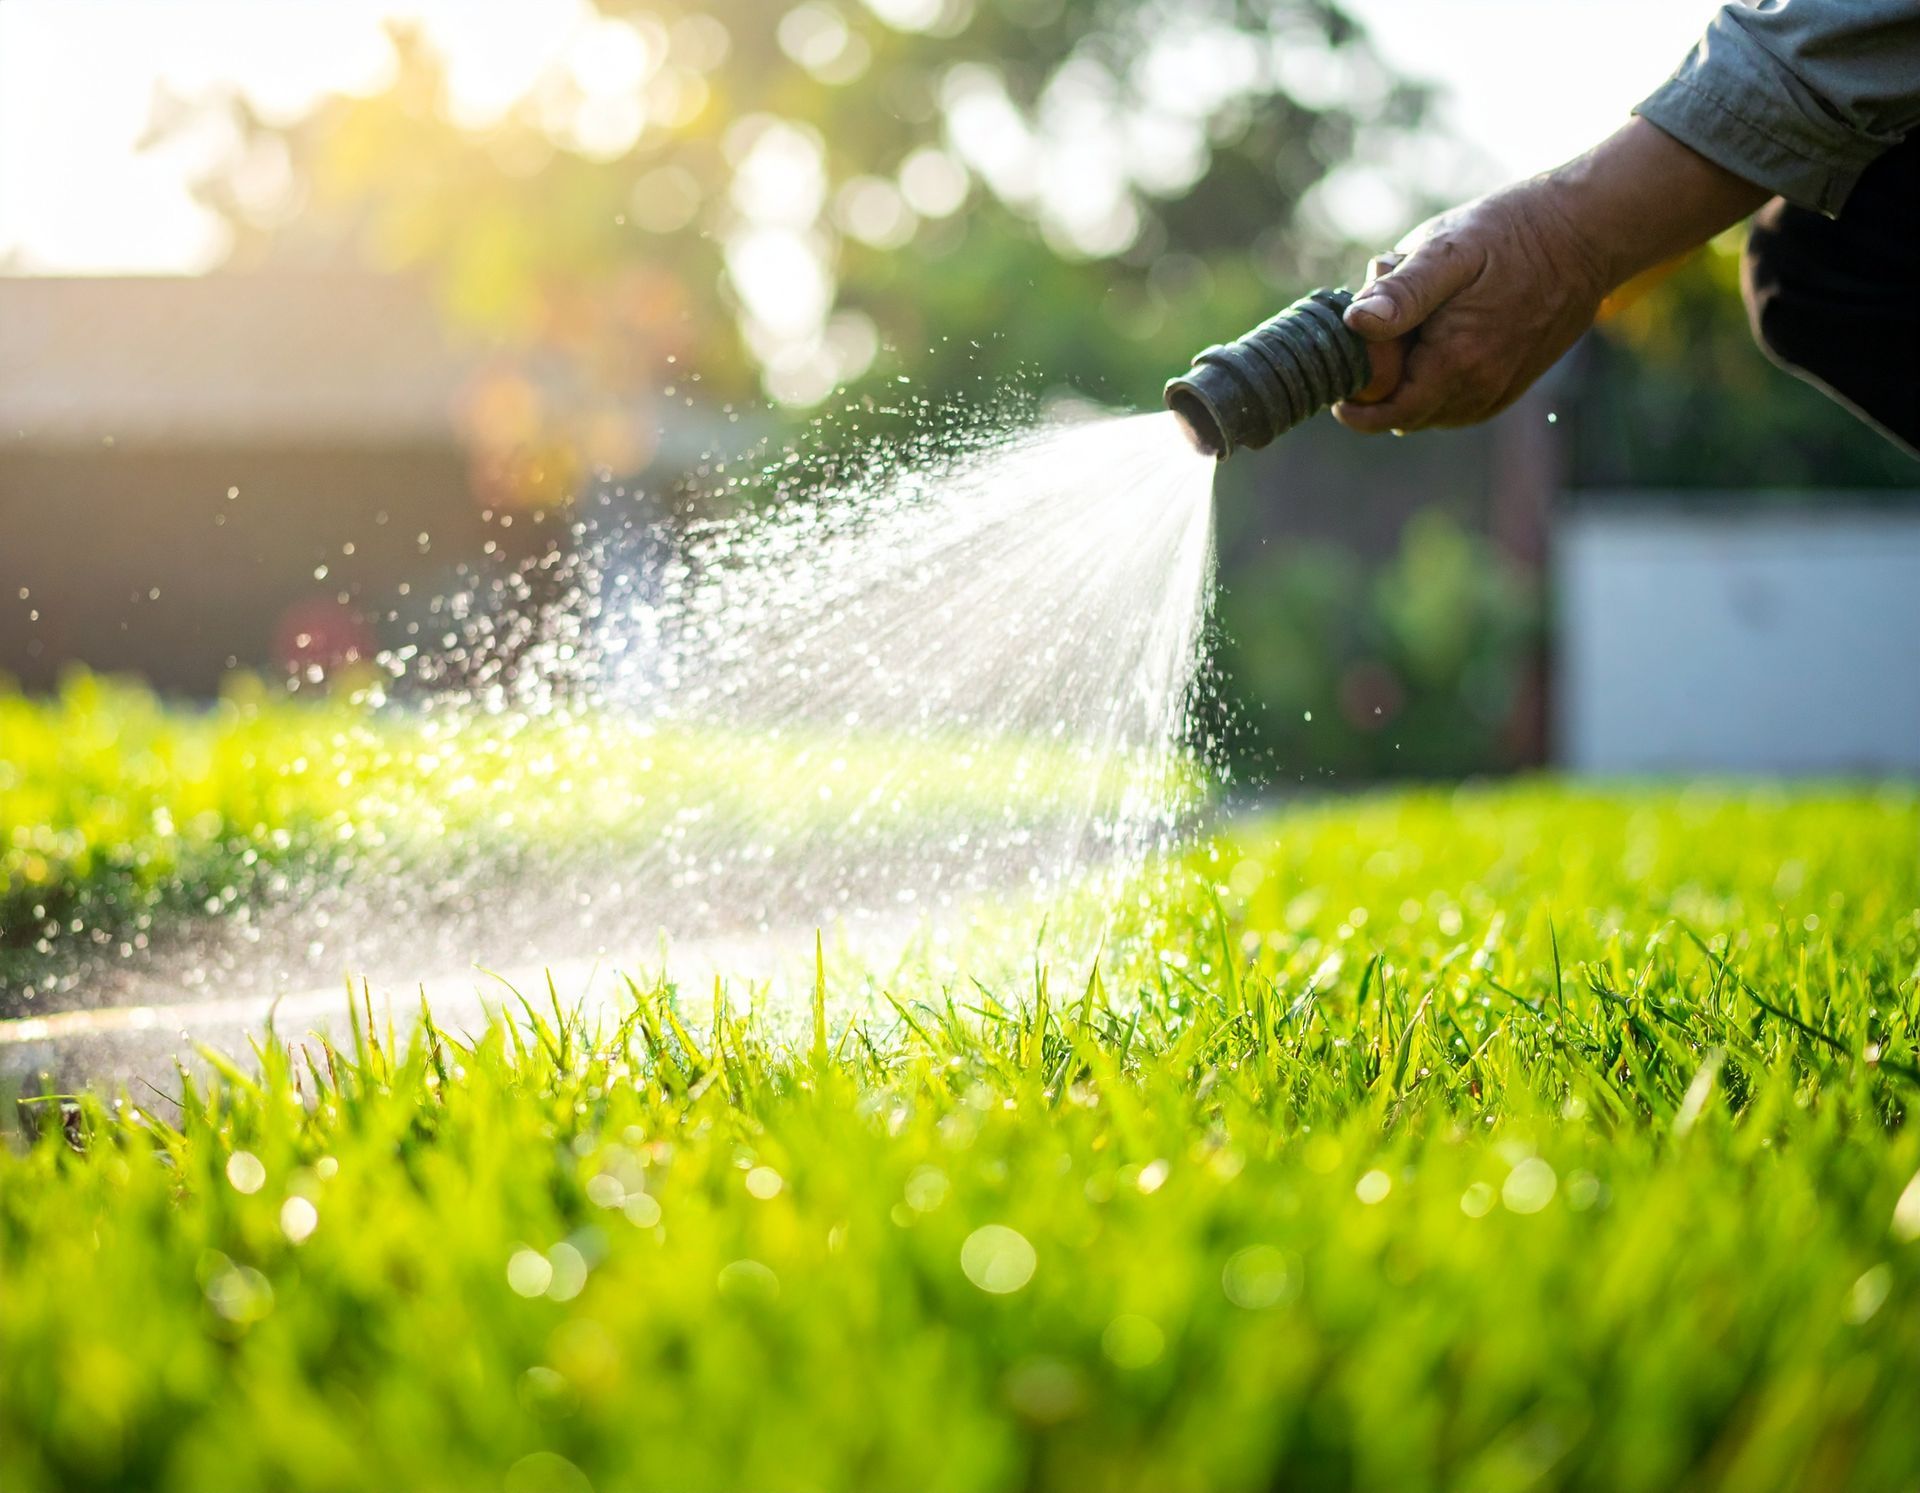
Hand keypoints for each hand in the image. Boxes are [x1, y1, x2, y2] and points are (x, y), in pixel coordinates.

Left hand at [1333, 178, 1610, 432]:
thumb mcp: (1448, 249)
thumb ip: (1402, 290)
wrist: (1586, 232)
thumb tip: (1356, 322)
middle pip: (1406, 414)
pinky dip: (1436, 387)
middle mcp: (1480, 388)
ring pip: (1432, 412)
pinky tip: (1436, 342)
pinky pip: (1460, 405)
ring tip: (1410, 331)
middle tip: (1374, 337)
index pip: (1387, 412)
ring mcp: (1500, 389)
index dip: (1356, 401)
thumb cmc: (1511, 232)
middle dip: (1381, 388)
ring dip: (1409, 386)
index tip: (1340, 373)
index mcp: (1457, 361)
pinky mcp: (1514, 384)